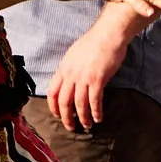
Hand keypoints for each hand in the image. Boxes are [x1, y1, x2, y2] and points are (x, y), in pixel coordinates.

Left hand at [49, 16, 133, 131]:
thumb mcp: (74, 55)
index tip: (58, 115)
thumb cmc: (93, 43)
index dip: (54, 107)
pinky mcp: (97, 80)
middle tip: (71, 127)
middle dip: (66, 118)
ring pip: (79, 104)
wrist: (108, 35)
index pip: (52, 92)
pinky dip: (96, 112)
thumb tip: (69, 82)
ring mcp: (83, 78)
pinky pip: (95, 101)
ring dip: (83, 118)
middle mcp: (71, 74)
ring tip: (87, 125)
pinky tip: (98, 118)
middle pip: (64, 102)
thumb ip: (70, 70)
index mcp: (63, 68)